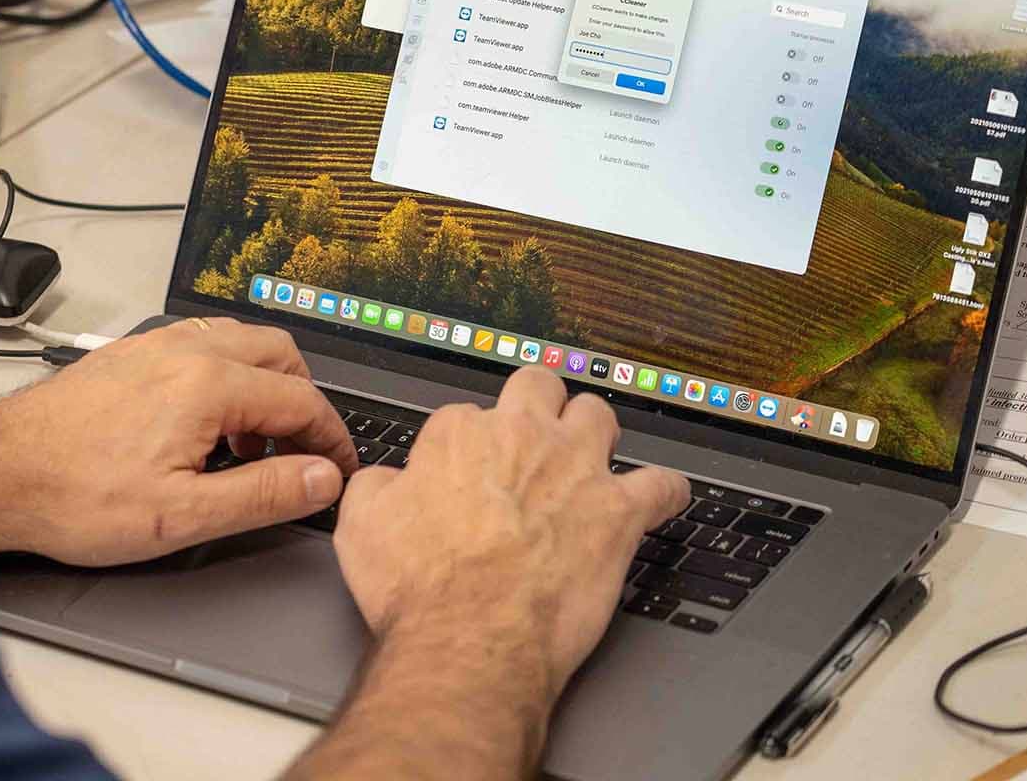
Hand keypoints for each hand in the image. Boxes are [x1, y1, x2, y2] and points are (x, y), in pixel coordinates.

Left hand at [0, 317, 357, 564]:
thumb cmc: (74, 496)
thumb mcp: (181, 516)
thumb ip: (262, 493)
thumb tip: (321, 478)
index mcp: (207, 384)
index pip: (302, 401)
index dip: (332, 441)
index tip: (337, 472)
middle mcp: (184, 349)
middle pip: (281, 355)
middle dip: (303, 404)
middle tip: (301, 456)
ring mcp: (154, 344)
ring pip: (240, 342)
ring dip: (263, 387)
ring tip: (249, 449)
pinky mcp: (129, 353)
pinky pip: (200, 345)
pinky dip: (224, 376)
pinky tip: (203, 428)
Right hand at [330, 367, 689, 741]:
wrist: (468, 638)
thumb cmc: (419, 587)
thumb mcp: (361, 524)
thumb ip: (378, 486)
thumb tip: (387, 482)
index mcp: (459, 434)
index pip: (465, 417)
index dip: (466, 448)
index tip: (466, 476)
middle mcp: (522, 437)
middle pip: (538, 388)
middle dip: (537, 405)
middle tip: (533, 436)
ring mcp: (576, 469)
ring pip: (599, 415)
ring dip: (595, 432)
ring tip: (591, 455)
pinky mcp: (619, 513)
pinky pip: (662, 484)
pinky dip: (665, 490)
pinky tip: (662, 496)